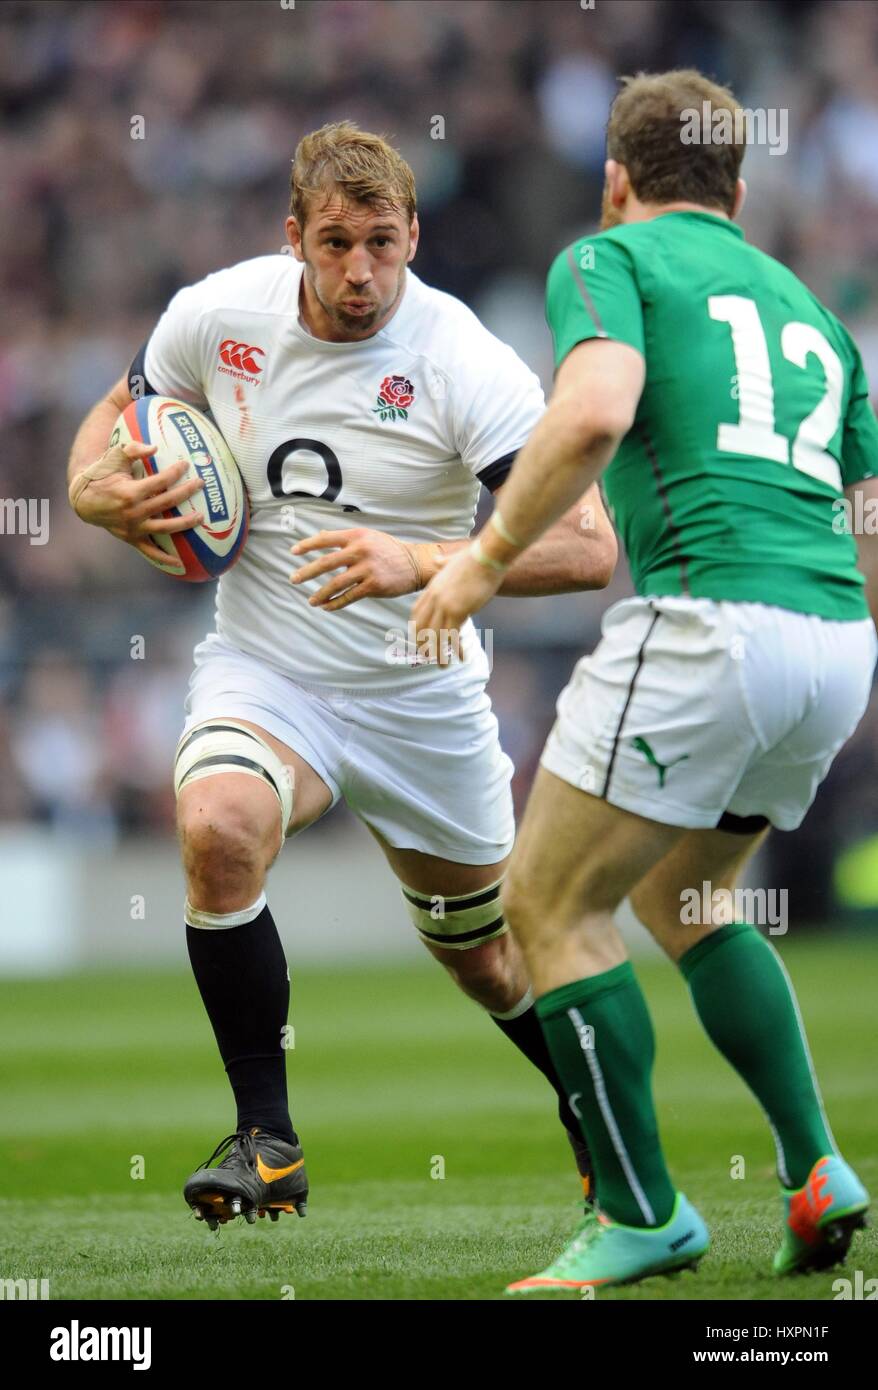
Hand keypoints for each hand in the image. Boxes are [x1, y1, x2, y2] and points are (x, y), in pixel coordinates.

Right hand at [69, 440, 204, 564]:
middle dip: (187, 492)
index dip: (175, 472)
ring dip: (185, 523)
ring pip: (165, 527)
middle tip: (201, 484)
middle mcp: (134, 512)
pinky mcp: (132, 538)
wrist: (83, 500)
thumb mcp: (113, 458)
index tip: (186, 465)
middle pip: (168, 502)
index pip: (160, 482)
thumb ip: (133, 449)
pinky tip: (180, 564)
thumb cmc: (101, 475)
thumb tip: (155, 447)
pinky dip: (164, 559)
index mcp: (130, 492)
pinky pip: (150, 551)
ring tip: (201, 517)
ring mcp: (134, 527)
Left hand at [290, 527, 441, 610]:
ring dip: (320, 594)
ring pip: (335, 584)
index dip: (307, 545)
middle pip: (326, 563)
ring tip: (311, 601)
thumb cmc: (389, 549)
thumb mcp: (368, 536)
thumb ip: (345, 537)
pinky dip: (335, 604)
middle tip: (294, 579)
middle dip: (307, 572)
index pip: (325, 539)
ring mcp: (367, 569)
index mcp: (357, 536)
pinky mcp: (373, 586)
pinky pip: (349, 597)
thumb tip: (321, 534)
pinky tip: (326, 607)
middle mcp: (360, 551)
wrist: (416, 563)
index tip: (293, 552)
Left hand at [411, 543, 503, 666]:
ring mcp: (444, 605)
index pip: (416, 612)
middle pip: (423, 627)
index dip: (417, 628)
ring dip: (439, 654)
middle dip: (425, 645)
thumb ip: (443, 562)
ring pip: (436, 636)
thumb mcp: (453, 559)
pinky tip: (462, 658)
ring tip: (443, 666)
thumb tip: (436, 559)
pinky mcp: (458, 611)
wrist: (487, 556)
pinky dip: (457, 649)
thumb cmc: (475, 556)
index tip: (419, 639)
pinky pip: (454, 635)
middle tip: (427, 658)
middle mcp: (434, 597)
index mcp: (432, 587)